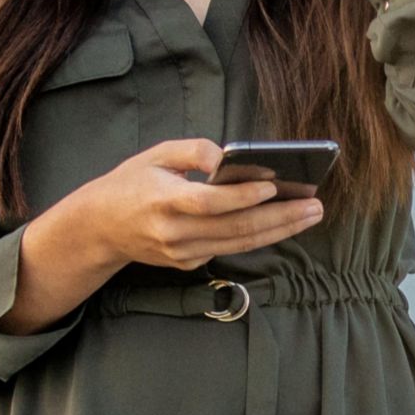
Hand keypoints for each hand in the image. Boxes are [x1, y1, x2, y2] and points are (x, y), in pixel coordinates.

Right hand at [48, 138, 326, 272]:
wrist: (101, 227)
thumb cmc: (131, 183)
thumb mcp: (156, 154)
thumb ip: (193, 151)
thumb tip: (230, 156)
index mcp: (163, 201)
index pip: (210, 203)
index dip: (243, 196)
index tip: (274, 184)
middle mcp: (174, 233)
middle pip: (235, 228)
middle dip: (279, 216)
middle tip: (314, 204)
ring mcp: (182, 253)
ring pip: (239, 243)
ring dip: (279, 230)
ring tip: (310, 214)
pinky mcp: (188, 263)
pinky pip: (230, 249)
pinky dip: (260, 236)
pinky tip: (284, 223)